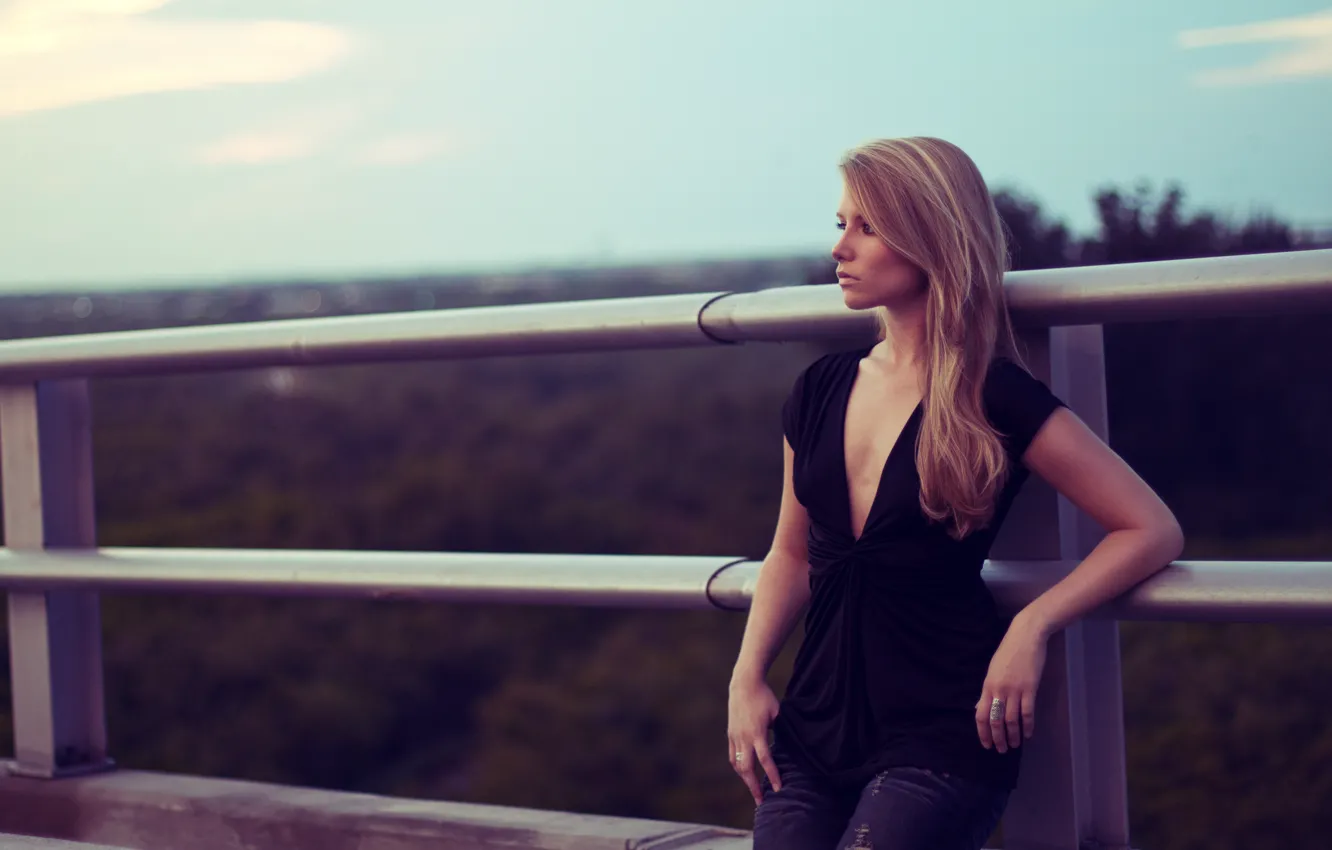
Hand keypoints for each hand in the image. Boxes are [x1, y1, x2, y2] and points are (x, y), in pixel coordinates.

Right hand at [727, 676, 781, 804]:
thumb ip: (780, 730)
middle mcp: (744, 737)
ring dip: (745, 779)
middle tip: (761, 801)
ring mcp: (735, 736)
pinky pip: (732, 756)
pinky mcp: (731, 734)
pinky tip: (744, 774)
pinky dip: (738, 767)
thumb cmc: (764, 697)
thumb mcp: (777, 713)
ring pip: (737, 765)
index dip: (772, 775)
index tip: (778, 788)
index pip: (765, 760)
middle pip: (747, 768)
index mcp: (757, 733)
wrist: (744, 684)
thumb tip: (787, 746)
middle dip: (754, 786)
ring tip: (753, 790)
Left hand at [976, 612, 1049, 753]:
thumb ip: (989, 689)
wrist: (1025, 636)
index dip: (982, 732)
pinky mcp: (1029, 688)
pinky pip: (1027, 712)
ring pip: (1011, 720)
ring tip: (1014, 745)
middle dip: (997, 738)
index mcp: (987, 686)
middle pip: (995, 720)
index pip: (980, 714)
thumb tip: (983, 707)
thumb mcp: (993, 670)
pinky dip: (1028, 726)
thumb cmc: (1008, 652)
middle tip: (1001, 750)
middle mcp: (998, 690)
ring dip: (1012, 736)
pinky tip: (1028, 734)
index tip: (986, 744)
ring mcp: (1014, 690)